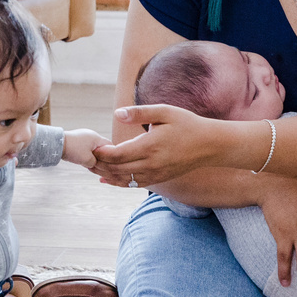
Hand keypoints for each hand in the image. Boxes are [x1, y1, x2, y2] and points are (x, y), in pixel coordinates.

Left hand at [62, 128, 109, 169]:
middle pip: (102, 147)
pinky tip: (80, 158)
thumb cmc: (73, 151)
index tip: (108, 164)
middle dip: (101, 157)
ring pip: (93, 148)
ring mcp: (84, 136)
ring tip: (86, 162)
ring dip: (92, 156)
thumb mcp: (88, 161)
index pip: (110, 146)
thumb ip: (97, 163)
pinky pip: (86, 147)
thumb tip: (97, 164)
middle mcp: (92, 134)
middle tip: (96, 165)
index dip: (111, 156)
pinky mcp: (77, 138)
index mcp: (97, 137)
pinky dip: (85, 153)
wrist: (57, 144)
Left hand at [89, 104, 236, 186]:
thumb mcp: (165, 112)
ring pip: (124, 180)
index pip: (117, 154)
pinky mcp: (159, 179)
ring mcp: (155, 174)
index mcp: (150, 146)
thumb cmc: (187, 124)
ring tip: (91, 168)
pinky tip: (107, 178)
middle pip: (117, 169)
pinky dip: (118, 182)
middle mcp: (151, 164)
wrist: (210, 145)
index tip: (91, 146)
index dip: (101, 152)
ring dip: (106, 174)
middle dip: (99, 164)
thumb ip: (140, 113)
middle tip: (85, 158)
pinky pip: (134, 184)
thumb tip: (117, 114)